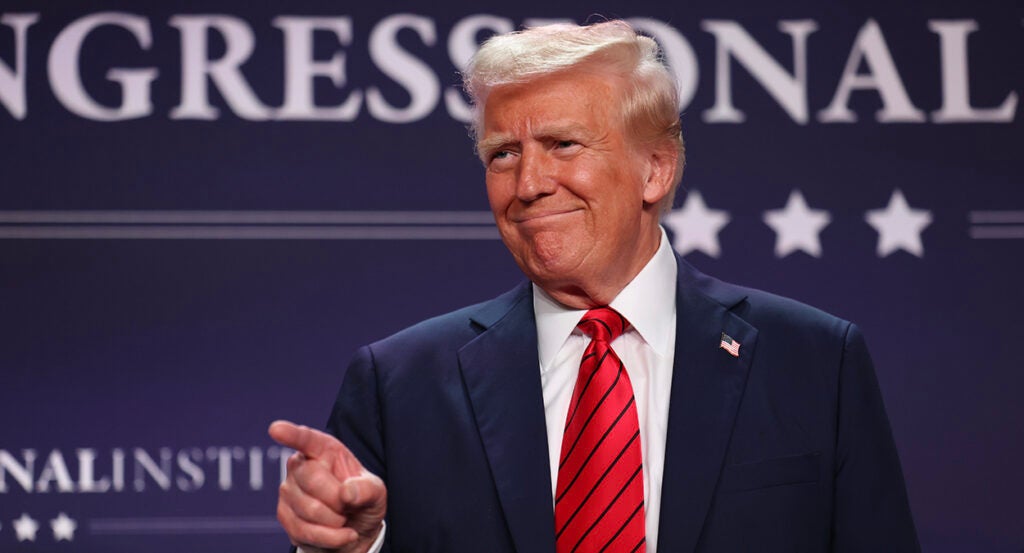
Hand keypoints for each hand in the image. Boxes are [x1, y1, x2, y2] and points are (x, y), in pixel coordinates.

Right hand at [269, 420, 386, 552]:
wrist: (353, 530)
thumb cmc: (362, 502)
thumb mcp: (376, 492)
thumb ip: (367, 489)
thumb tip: (346, 493)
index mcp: (325, 450)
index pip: (307, 439)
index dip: (292, 434)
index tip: (276, 429)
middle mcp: (301, 465)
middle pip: (312, 478)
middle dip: (338, 499)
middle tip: (348, 506)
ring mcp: (288, 490)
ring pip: (309, 509)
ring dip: (336, 522)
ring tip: (344, 519)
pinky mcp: (284, 515)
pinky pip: (304, 530)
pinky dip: (329, 538)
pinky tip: (342, 535)